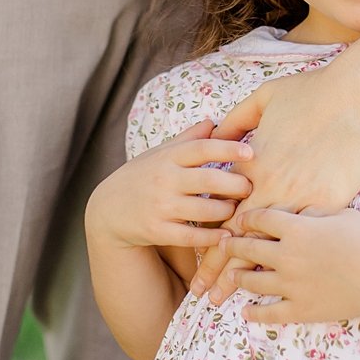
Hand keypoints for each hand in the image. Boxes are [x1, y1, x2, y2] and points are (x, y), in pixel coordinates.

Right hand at [86, 119, 253, 250]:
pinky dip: (211, 238)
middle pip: (208, 180)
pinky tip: (226, 235)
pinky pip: (191, 237)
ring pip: (204, 211)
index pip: (201, 148)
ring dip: (226, 211)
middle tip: (250, 186)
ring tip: (237, 208)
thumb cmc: (141, 176)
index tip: (250, 151)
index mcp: (167, 158)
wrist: (108, 210)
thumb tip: (213, 122)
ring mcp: (160, 207)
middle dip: (235, 184)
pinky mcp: (157, 231)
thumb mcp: (160, 154)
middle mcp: (164, 180)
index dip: (228, 148)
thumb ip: (188, 140)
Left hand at [188, 66, 359, 302]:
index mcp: (256, 166)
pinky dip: (292, 263)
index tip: (197, 266)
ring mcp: (305, 199)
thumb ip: (236, 119)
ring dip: (249, 277)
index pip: (225, 216)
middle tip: (203, 295)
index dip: (208, 246)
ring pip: (271, 248)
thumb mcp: (264, 98)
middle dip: (220, 272)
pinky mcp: (334, 202)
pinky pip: (309, 240)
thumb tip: (217, 131)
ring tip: (230, 300)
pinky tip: (280, 283)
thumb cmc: (313, 92)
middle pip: (241, 241)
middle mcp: (275, 189)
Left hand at [220, 206, 359, 323]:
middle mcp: (287, 256)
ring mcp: (292, 285)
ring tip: (232, 277)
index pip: (258, 219)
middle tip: (224, 245)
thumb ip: (313, 210)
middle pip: (246, 249)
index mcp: (297, 229)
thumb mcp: (341, 213)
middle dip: (231, 246)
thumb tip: (296, 209)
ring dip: (238, 278)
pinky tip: (245, 311)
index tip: (240, 220)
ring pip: (251, 281)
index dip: (246, 218)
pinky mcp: (300, 309)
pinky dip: (254, 313)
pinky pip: (269, 314)